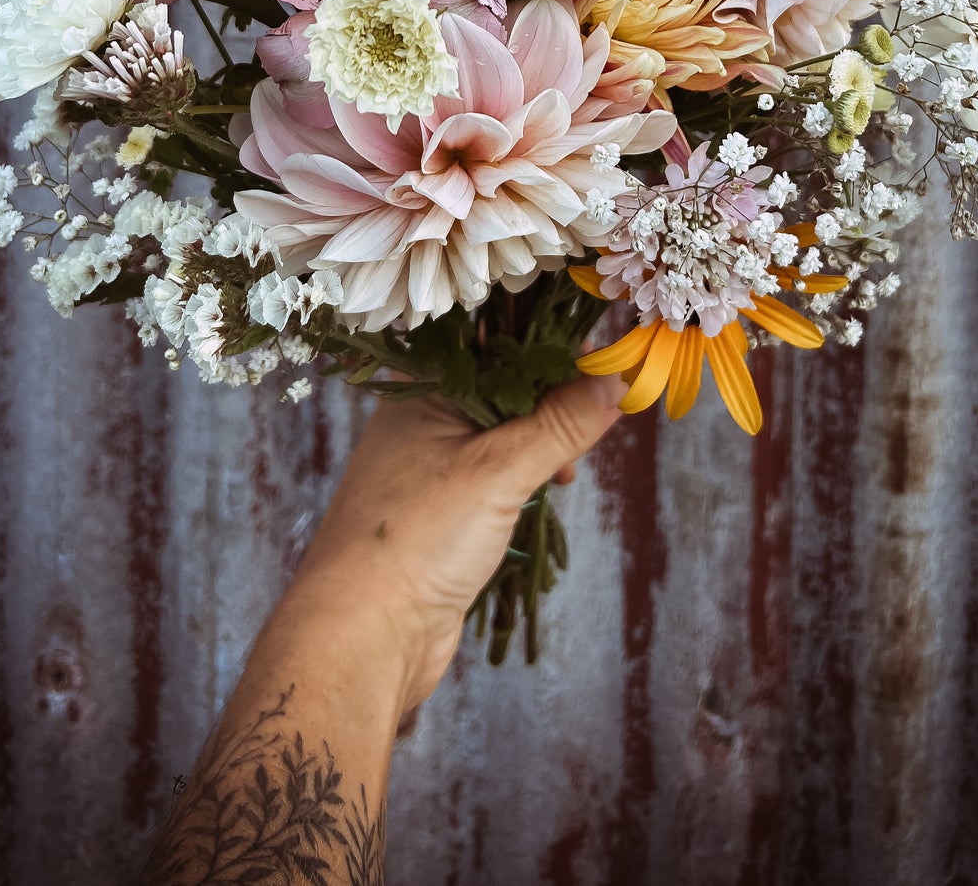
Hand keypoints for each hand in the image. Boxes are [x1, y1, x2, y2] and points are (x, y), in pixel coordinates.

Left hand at [286, 374, 624, 711]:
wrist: (363, 636)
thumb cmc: (417, 538)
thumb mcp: (499, 470)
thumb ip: (561, 422)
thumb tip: (614, 380)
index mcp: (420, 387)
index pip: (494, 341)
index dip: (548, 344)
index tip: (601, 357)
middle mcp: (422, 417)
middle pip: (504, 384)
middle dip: (554, 397)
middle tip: (596, 414)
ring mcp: (431, 465)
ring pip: (504, 431)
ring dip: (545, 440)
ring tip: (570, 466)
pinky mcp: (444, 510)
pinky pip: (497, 473)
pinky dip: (529, 475)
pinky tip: (551, 490)